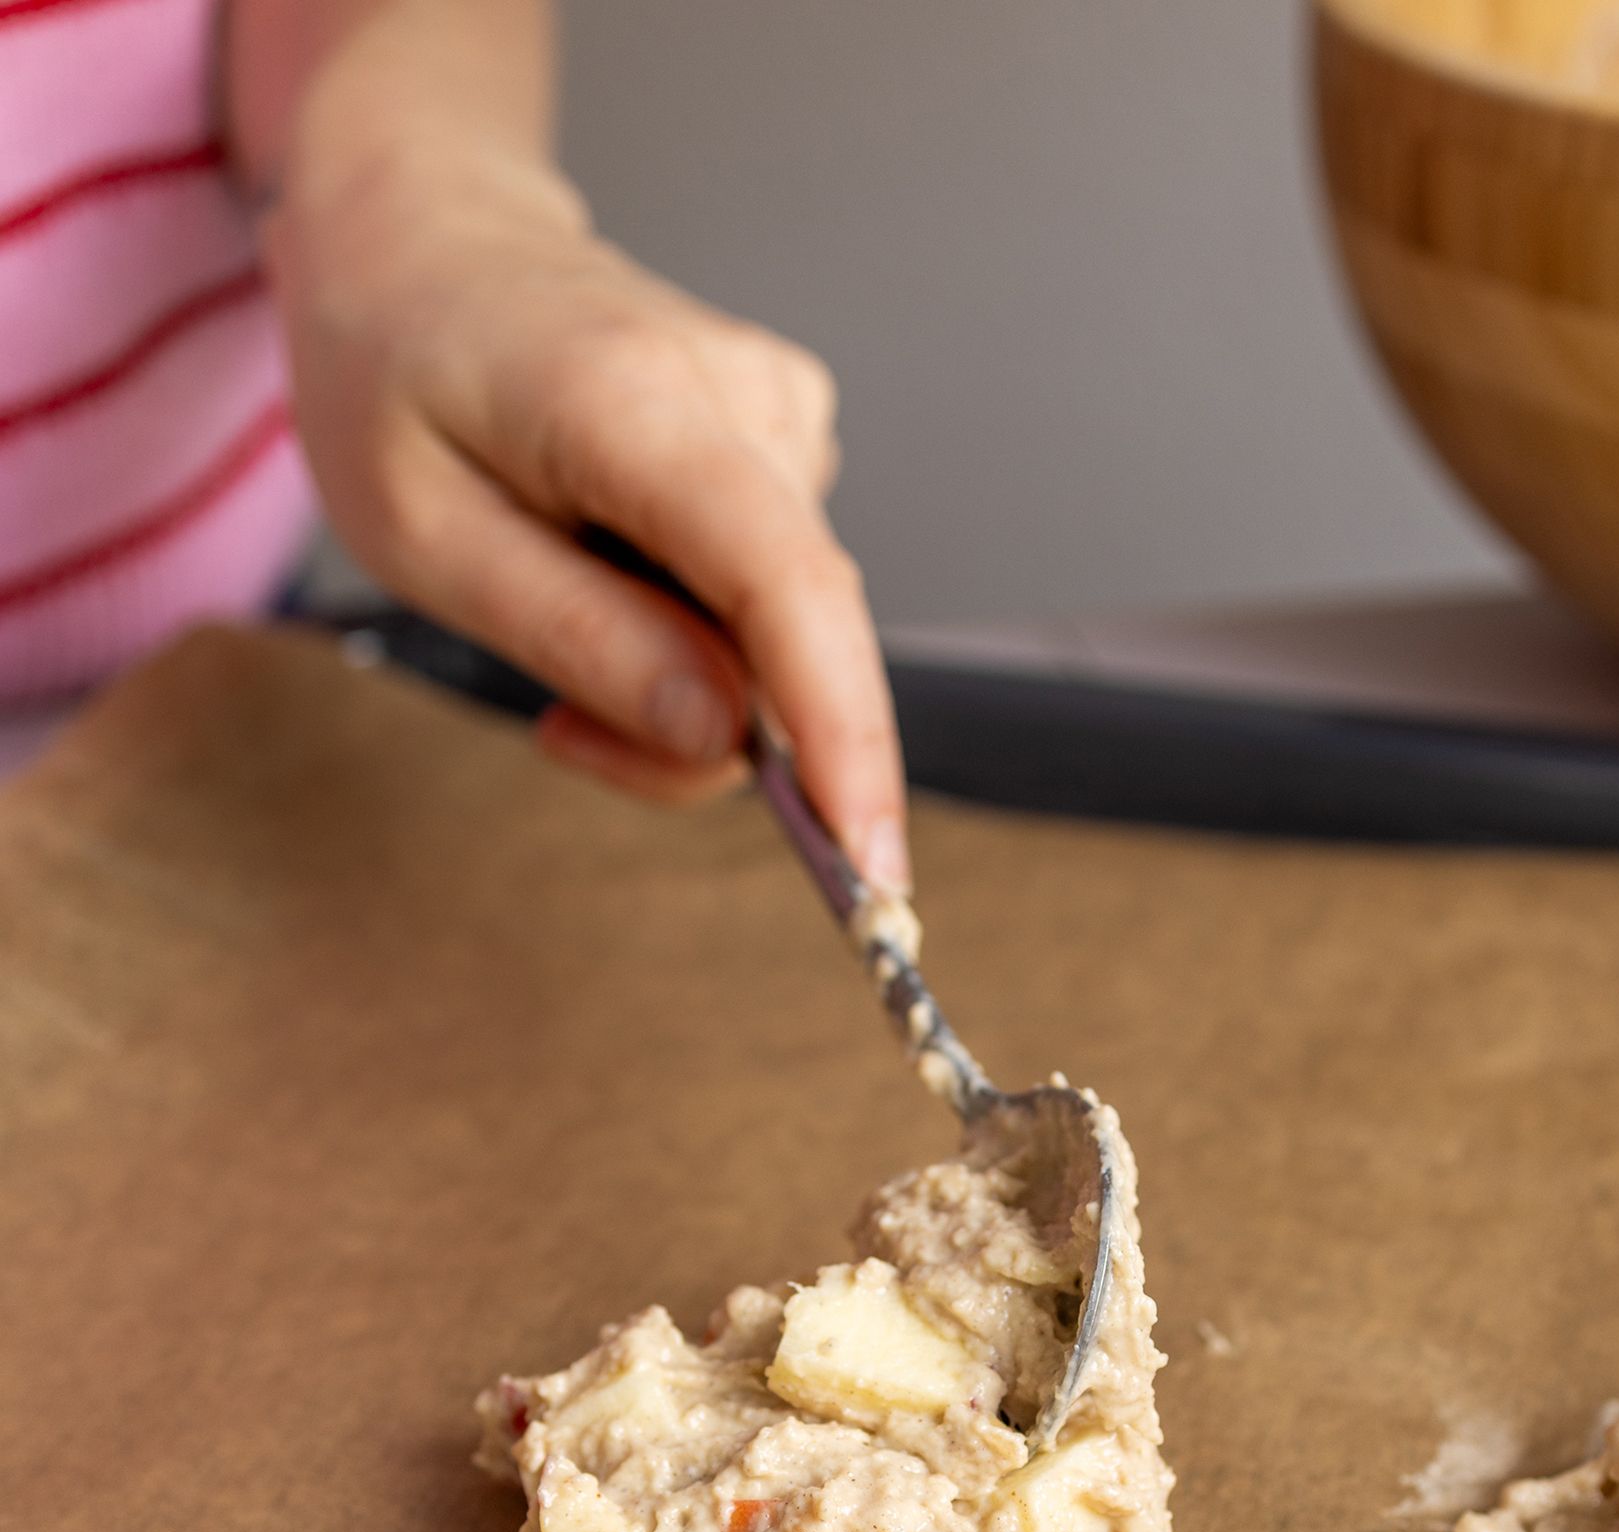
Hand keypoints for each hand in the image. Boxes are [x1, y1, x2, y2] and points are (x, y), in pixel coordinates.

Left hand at [266, 145, 909, 888]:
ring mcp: (789, 412)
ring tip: (563, 600)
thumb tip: (724, 740)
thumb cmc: (397, 371)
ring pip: (786, 632)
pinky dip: (703, 623)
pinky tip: (619, 558)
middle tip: (565, 732)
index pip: (787, 584)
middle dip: (701, 732)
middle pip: (791, 640)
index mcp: (634, 402)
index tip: (872, 858)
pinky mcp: (798, 436)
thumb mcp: (417, 532)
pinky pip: (776, 592)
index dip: (842, 732)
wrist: (425, 236)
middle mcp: (748, 397)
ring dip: (690, 674)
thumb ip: (578, 638)